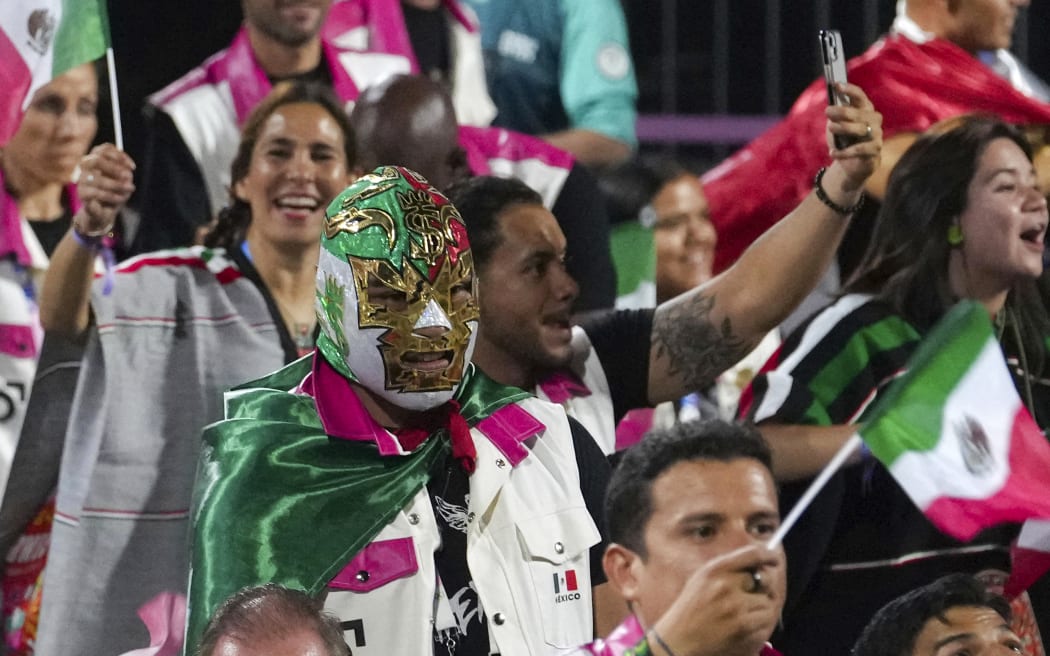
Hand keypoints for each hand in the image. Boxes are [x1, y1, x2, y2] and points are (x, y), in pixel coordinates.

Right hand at [74, 143, 135, 234]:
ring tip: (128, 190)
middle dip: (115, 168)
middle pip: (96, 160)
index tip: (133, 167)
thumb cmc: (115, 194)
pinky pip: (94, 193)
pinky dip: (110, 196)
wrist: (104, 214)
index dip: (120, 156)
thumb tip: (126, 175)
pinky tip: (119, 199)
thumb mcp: (124, 183)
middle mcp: (86, 167)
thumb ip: (125, 175)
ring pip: (96, 178)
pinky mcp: (82, 194)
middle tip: (128, 177)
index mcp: (96, 159)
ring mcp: (82, 180)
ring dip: (115, 184)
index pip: (105, 149)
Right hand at [650, 544, 783, 655]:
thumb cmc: (690, 610)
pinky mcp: (743, 629)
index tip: (774, 559)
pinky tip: (744, 628)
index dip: (768, 555)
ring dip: (760, 610)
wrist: (677, 641)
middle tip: (752, 596)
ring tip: (743, 616)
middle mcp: (726, 586)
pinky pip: (766, 623)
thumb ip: (727, 569)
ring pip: (768, 604)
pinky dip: (760, 626)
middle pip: (765, 580)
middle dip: (762, 588)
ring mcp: (736, 608)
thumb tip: (758, 563)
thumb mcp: (701, 579)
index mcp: (715, 570)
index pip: (752, 555)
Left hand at [825, 83, 882, 192]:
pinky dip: (843, 152)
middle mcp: (873, 119)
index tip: (836, 85)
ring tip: (830, 128)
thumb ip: (835, 116)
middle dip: (840, 111)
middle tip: (827, 111)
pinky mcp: (875, 149)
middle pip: (857, 112)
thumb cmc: (843, 140)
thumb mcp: (836, 125)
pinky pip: (859, 149)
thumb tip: (831, 107)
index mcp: (864, 109)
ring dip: (843, 128)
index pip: (859, 96)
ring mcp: (876, 133)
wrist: (851, 164)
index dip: (849, 89)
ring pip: (859, 129)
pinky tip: (832, 152)